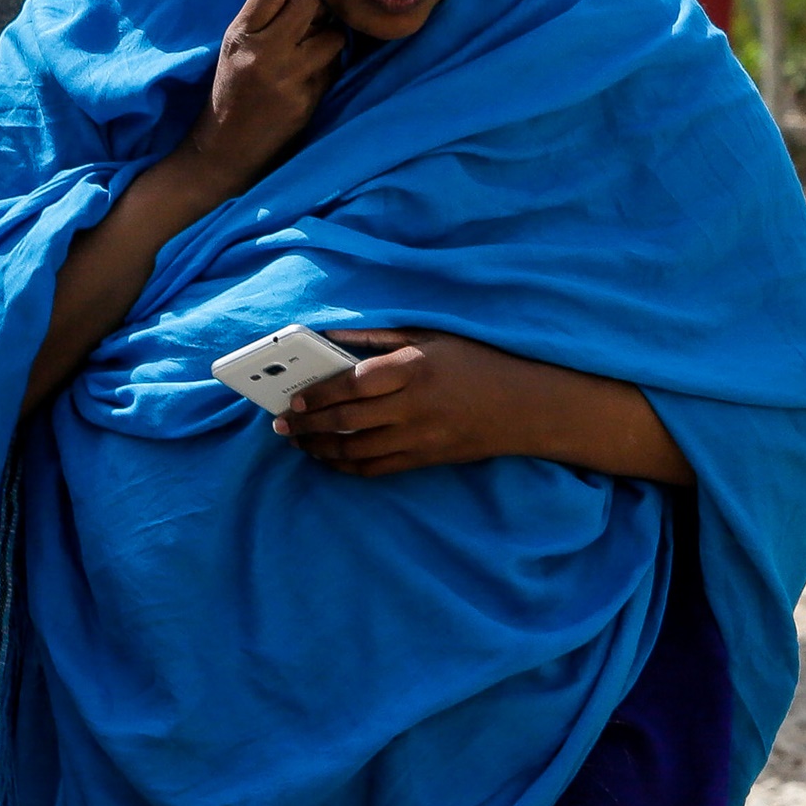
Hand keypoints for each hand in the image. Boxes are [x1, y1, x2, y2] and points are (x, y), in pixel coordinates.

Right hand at [187, 0, 343, 188]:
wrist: (226, 147)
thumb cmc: (232, 90)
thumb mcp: (234, 48)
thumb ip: (263, 20)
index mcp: (240, 35)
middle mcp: (263, 52)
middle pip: (309, 1)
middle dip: (316, 7)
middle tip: (312, 20)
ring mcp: (288, 77)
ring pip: (333, 35)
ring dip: (330, 38)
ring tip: (316, 49)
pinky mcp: (307, 100)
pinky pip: (334, 68)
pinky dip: (328, 67)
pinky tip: (312, 76)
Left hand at [273, 330, 529, 476]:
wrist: (524, 406)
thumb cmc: (475, 362)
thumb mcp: (431, 337)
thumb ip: (378, 339)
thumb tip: (330, 336)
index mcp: (415, 368)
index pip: (354, 383)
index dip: (318, 393)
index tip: (293, 398)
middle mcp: (415, 406)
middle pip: (348, 420)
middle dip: (308, 424)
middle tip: (281, 425)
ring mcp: (420, 438)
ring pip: (356, 451)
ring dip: (320, 448)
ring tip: (299, 442)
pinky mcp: (425, 459)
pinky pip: (376, 469)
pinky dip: (346, 467)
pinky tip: (329, 458)